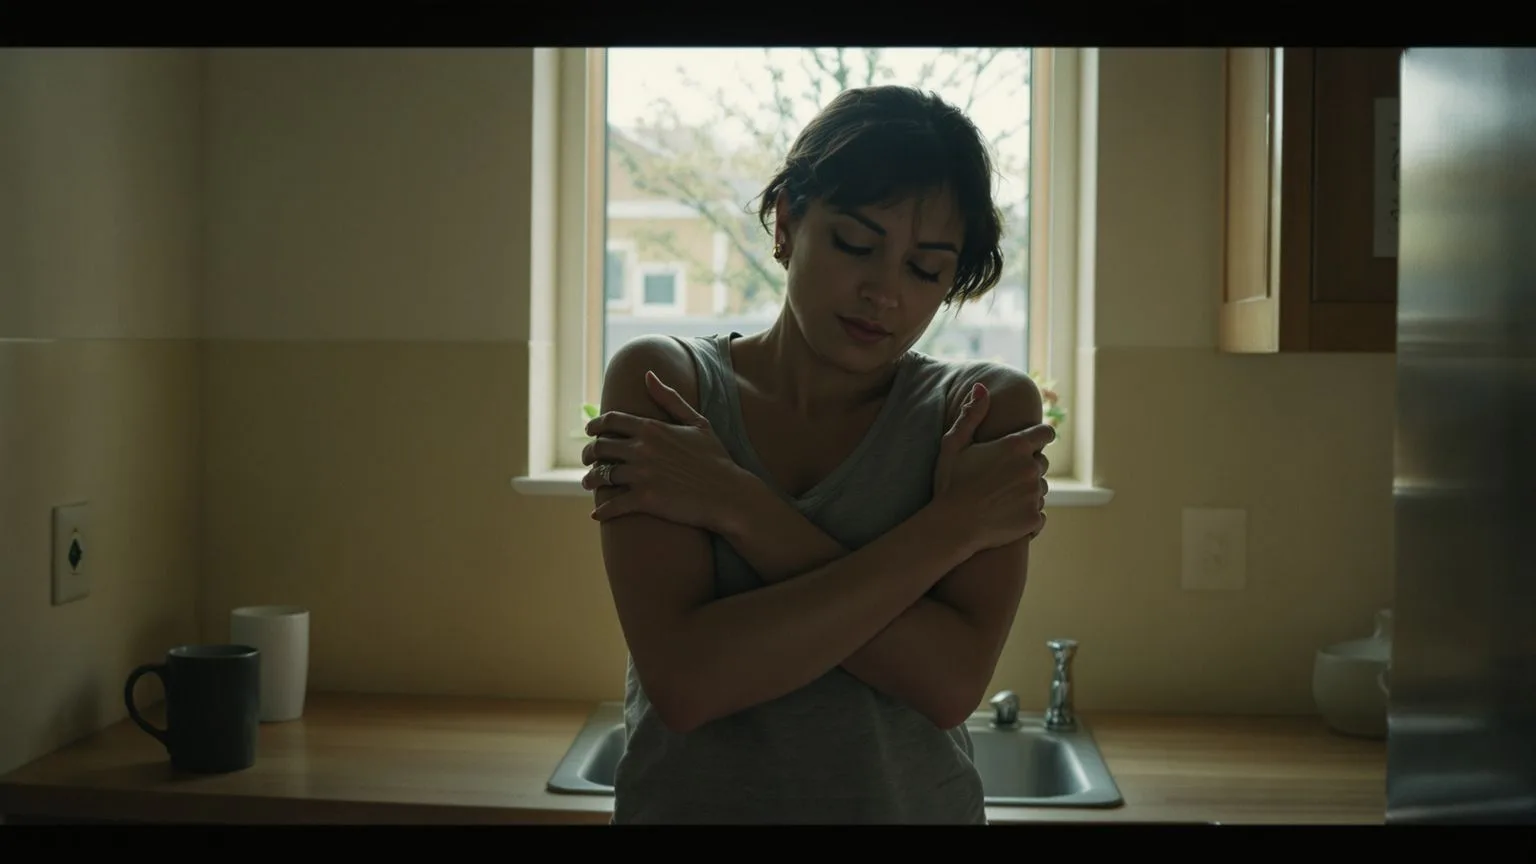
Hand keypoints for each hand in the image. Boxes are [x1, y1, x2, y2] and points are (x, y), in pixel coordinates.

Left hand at [583, 370, 747, 531]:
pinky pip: (613, 505)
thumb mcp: (697, 422)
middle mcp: (642, 449)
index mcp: (652, 428)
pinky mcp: (645, 500)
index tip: (589, 430)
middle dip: (588, 453)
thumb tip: (648, 375)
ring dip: (591, 481)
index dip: (595, 425)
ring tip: (589, 484)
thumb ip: (670, 398)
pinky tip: (597, 514)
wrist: (729, 494)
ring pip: (601, 476)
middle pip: (600, 447)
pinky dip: (602, 510)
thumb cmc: (716, 458)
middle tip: (587, 460)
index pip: (611, 421)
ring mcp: (642, 475)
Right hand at [933, 382, 1053, 550]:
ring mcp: (1034, 494)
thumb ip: (971, 415)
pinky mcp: (1034, 518)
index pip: (1045, 434)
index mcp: (1015, 446)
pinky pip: (1039, 513)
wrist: (951, 526)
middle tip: (1002, 477)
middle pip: (1041, 462)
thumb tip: (982, 387)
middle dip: (1027, 467)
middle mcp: (1030, 468)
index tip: (1030, 443)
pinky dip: (1027, 514)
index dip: (1038, 437)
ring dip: (1027, 491)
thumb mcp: (954, 444)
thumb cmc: (950, 483)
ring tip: (1001, 498)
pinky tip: (1005, 515)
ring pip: (1040, 488)